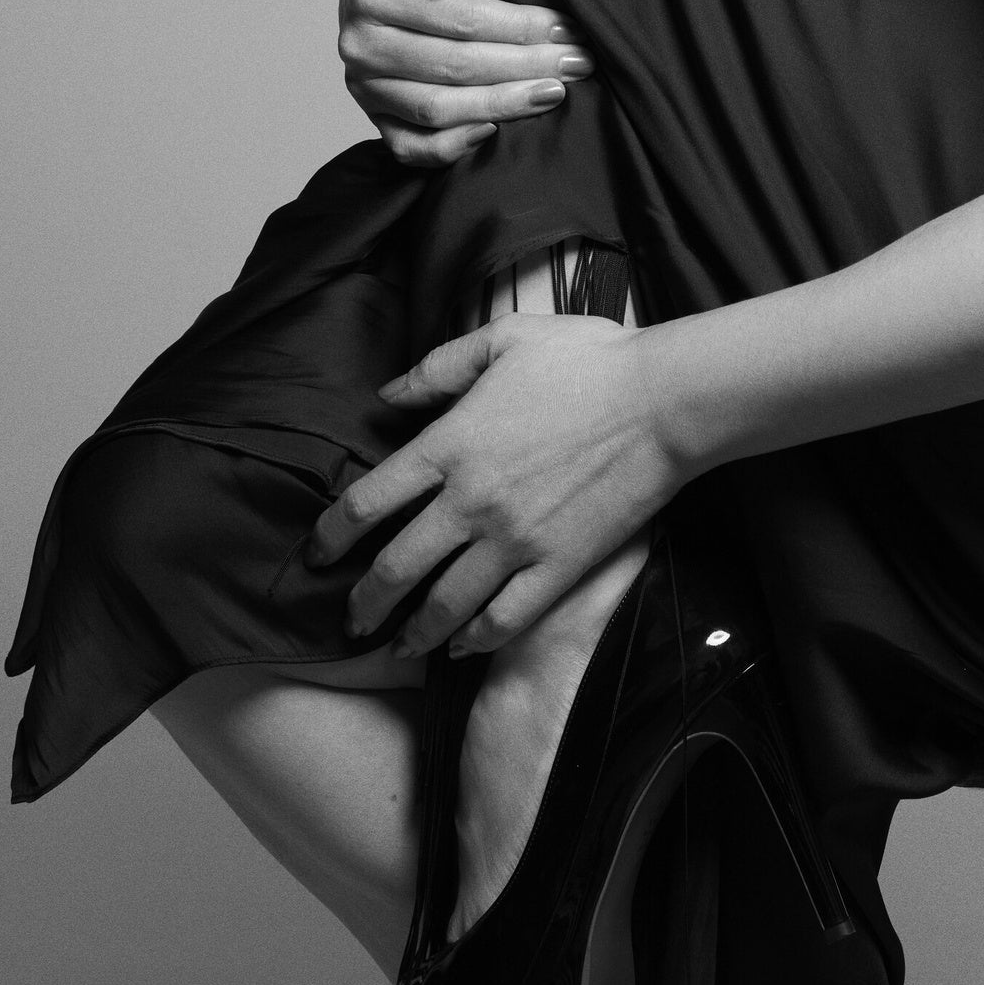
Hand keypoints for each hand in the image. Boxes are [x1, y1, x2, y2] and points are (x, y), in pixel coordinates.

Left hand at [305, 315, 678, 655]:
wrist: (664, 400)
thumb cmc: (589, 359)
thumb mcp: (506, 339)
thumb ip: (439, 368)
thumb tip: (387, 397)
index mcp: (450, 443)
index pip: (366, 503)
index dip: (330, 537)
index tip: (318, 556)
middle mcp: (470, 500)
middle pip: (394, 566)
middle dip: (363, 600)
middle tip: (350, 618)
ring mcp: (513, 539)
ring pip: (443, 603)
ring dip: (411, 631)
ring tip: (397, 645)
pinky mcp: (557, 566)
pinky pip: (503, 617)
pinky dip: (475, 638)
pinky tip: (462, 645)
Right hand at [338, 0, 593, 165]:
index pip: (457, 18)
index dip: (517, 26)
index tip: (564, 26)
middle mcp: (360, 43)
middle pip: (455, 65)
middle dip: (525, 66)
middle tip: (577, 62)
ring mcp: (364, 85)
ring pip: (438, 109)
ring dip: (503, 104)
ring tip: (553, 92)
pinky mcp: (373, 116)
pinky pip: (410, 147)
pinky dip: (452, 146)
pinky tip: (495, 130)